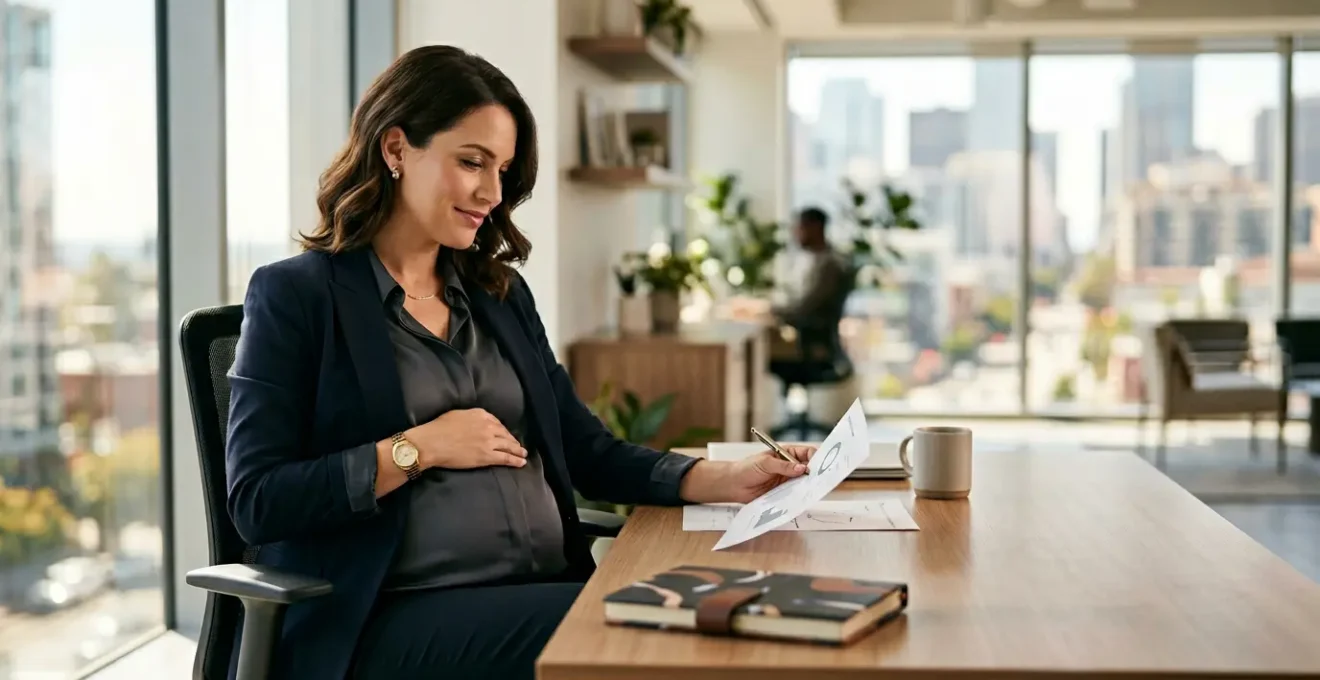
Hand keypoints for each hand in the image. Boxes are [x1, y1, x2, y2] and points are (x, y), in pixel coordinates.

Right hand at [408, 408, 526, 469]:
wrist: (432, 442)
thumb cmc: (438, 428)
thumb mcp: (456, 414)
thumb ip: (469, 417)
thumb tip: (472, 422)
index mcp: (480, 415)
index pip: (496, 422)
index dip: (503, 430)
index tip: (505, 434)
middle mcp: (488, 426)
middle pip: (505, 433)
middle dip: (512, 440)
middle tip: (518, 445)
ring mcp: (489, 441)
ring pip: (508, 446)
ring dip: (518, 450)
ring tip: (523, 454)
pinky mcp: (487, 456)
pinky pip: (506, 458)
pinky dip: (515, 460)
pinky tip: (521, 462)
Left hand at [680, 446, 815, 503]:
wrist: (734, 485)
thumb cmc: (746, 468)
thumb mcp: (765, 463)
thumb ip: (783, 466)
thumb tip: (802, 468)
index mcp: (787, 454)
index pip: (806, 453)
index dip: (815, 457)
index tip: (818, 465)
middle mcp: (790, 466)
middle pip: (809, 468)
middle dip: (815, 473)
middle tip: (820, 479)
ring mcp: (788, 480)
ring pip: (804, 482)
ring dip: (808, 485)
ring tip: (813, 489)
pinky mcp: (784, 492)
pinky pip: (796, 493)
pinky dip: (800, 495)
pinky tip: (803, 497)